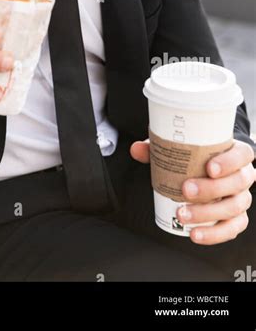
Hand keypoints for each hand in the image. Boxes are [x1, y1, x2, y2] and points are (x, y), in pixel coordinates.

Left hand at [130, 138, 254, 244]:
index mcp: (237, 153)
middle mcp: (244, 176)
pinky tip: (195, 234)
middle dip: (211, 189)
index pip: (242, 155)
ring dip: (208, 214)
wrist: (213, 169)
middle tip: (186, 190)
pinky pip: (232, 229)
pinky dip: (214, 234)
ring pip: (234, 208)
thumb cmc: (201, 155)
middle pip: (237, 183)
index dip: (229, 162)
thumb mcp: (185, 146)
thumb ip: (162, 146)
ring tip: (183, 214)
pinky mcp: (237, 217)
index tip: (210, 168)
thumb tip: (136, 149)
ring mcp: (241, 197)